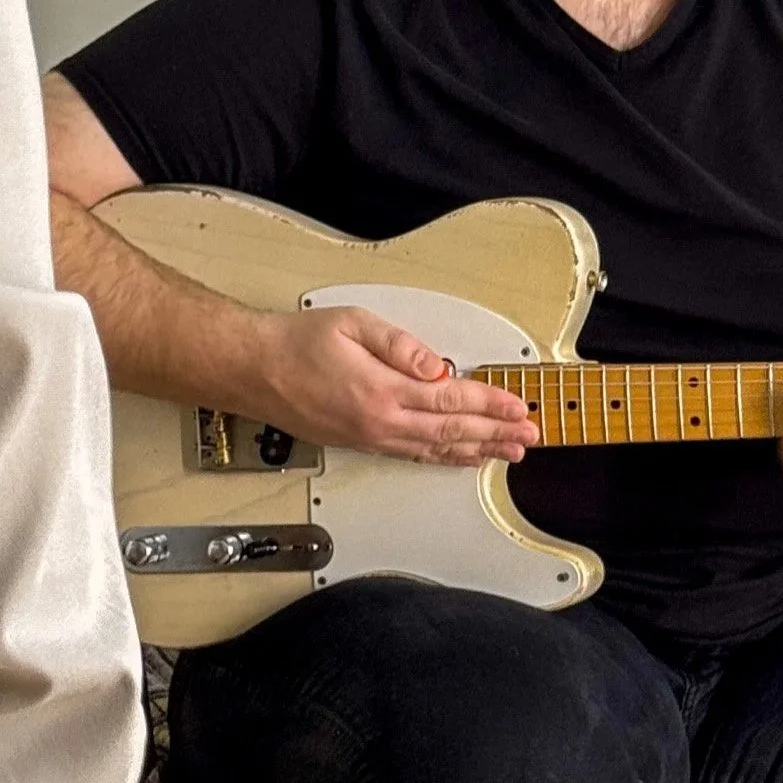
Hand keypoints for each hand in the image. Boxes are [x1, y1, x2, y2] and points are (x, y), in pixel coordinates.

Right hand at [248, 306, 539, 465]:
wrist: (254, 370)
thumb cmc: (296, 344)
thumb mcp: (352, 324)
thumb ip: (400, 344)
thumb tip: (437, 364)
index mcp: (382, 390)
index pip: (451, 400)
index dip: (491, 403)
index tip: (519, 406)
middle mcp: (380, 423)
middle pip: (452, 432)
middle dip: (496, 433)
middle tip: (528, 436)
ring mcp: (372, 439)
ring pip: (436, 451)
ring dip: (477, 451)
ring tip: (508, 453)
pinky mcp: (363, 444)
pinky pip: (414, 456)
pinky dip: (445, 459)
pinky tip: (462, 458)